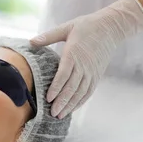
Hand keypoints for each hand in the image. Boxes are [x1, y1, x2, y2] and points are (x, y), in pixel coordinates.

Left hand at [30, 0, 142, 117]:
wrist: (111, 28)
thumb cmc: (87, 26)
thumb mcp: (66, 27)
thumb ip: (48, 36)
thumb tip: (31, 41)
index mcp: (74, 53)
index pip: (64, 74)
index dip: (56, 87)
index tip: (48, 98)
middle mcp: (84, 65)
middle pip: (72, 87)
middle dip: (62, 102)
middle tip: (52, 113)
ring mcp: (92, 72)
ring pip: (81, 92)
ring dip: (71, 105)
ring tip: (60, 115)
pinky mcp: (97, 75)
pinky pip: (89, 91)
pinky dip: (81, 101)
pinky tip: (73, 108)